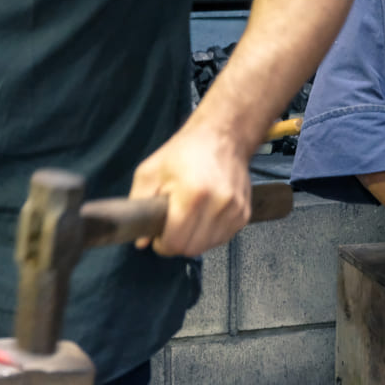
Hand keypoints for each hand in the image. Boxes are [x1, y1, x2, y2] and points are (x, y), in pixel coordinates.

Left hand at [129, 123, 251, 256]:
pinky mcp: (244, 214)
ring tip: (188, 218)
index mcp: (193, 194)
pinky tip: (203, 217)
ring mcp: (234, 210)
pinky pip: (222, 239)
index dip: (162, 244)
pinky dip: (209, 234)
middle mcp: (218, 204)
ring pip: (207, 247)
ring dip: (194, 240)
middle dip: (176, 243)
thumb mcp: (151, 171)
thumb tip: (140, 241)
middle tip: (170, 227)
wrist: (224, 136)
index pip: (175, 242)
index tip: (158, 235)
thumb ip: (140, 204)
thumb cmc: (187, 150)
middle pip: (191, 249)